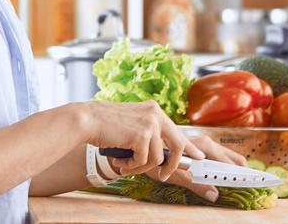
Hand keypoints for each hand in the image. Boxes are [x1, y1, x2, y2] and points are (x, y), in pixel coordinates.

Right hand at [79, 100, 204, 180]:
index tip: (199, 156)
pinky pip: (144, 161)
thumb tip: (162, 156)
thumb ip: (149, 134)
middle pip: (178, 145)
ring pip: (157, 158)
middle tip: (163, 176)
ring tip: (125, 165)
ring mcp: (151, 123)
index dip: (190, 146)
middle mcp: (156, 114)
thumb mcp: (133, 125)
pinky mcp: (143, 135)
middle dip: (173, 165)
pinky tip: (120, 160)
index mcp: (154, 110)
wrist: (88, 120)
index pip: (177, 131)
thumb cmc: (106, 126)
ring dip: (140, 167)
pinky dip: (132, 166)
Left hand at [140, 135, 248, 202]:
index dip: (243, 175)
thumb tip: (215, 195)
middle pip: (233, 159)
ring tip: (238, 185)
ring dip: (232, 171)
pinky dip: (224, 169)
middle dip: (241, 173)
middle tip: (248, 187)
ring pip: (227, 158)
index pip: (231, 163)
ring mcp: (204, 145)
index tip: (253, 184)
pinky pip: (218, 158)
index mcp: (205, 147)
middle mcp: (207, 143)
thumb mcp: (176, 175)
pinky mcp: (200, 149)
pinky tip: (223, 179)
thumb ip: (197, 185)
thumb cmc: (158, 159)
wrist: (145, 146)